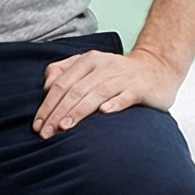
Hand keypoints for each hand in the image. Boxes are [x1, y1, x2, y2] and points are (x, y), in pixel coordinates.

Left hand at [34, 47, 183, 139]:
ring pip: (96, 94)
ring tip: (65, 127)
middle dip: (57, 113)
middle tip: (46, 134)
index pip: (61, 84)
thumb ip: (65, 73)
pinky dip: (115, 103)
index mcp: (88, 60)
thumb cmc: (116, 74)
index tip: (37, 125)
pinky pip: (126, 96)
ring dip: (79, 111)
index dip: (47, 105)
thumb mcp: (89, 67)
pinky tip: (104, 113)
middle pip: (75, 91)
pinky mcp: (140, 88)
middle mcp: (103, 66)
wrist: (157, 68)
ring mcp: (123, 77)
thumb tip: (47, 89)